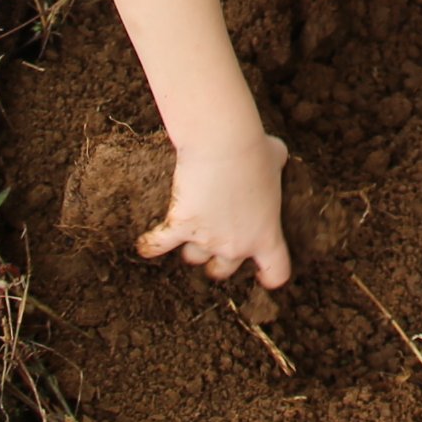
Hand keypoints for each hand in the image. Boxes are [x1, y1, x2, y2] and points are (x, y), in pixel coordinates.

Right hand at [139, 129, 291, 286]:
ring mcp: (205, 240)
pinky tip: (145, 244)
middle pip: (222, 270)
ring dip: (190, 246)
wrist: (224, 145)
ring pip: (192, 258)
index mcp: (266, 235)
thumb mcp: (276, 158)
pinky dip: (149, 245)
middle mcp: (235, 246)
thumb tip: (274, 156)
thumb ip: (276, 166)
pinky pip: (157, 245)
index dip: (269, 275)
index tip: (262, 273)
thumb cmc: (254, 150)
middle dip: (218, 260)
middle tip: (216, 242)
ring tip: (189, 230)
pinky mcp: (179, 227)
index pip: (275, 273)